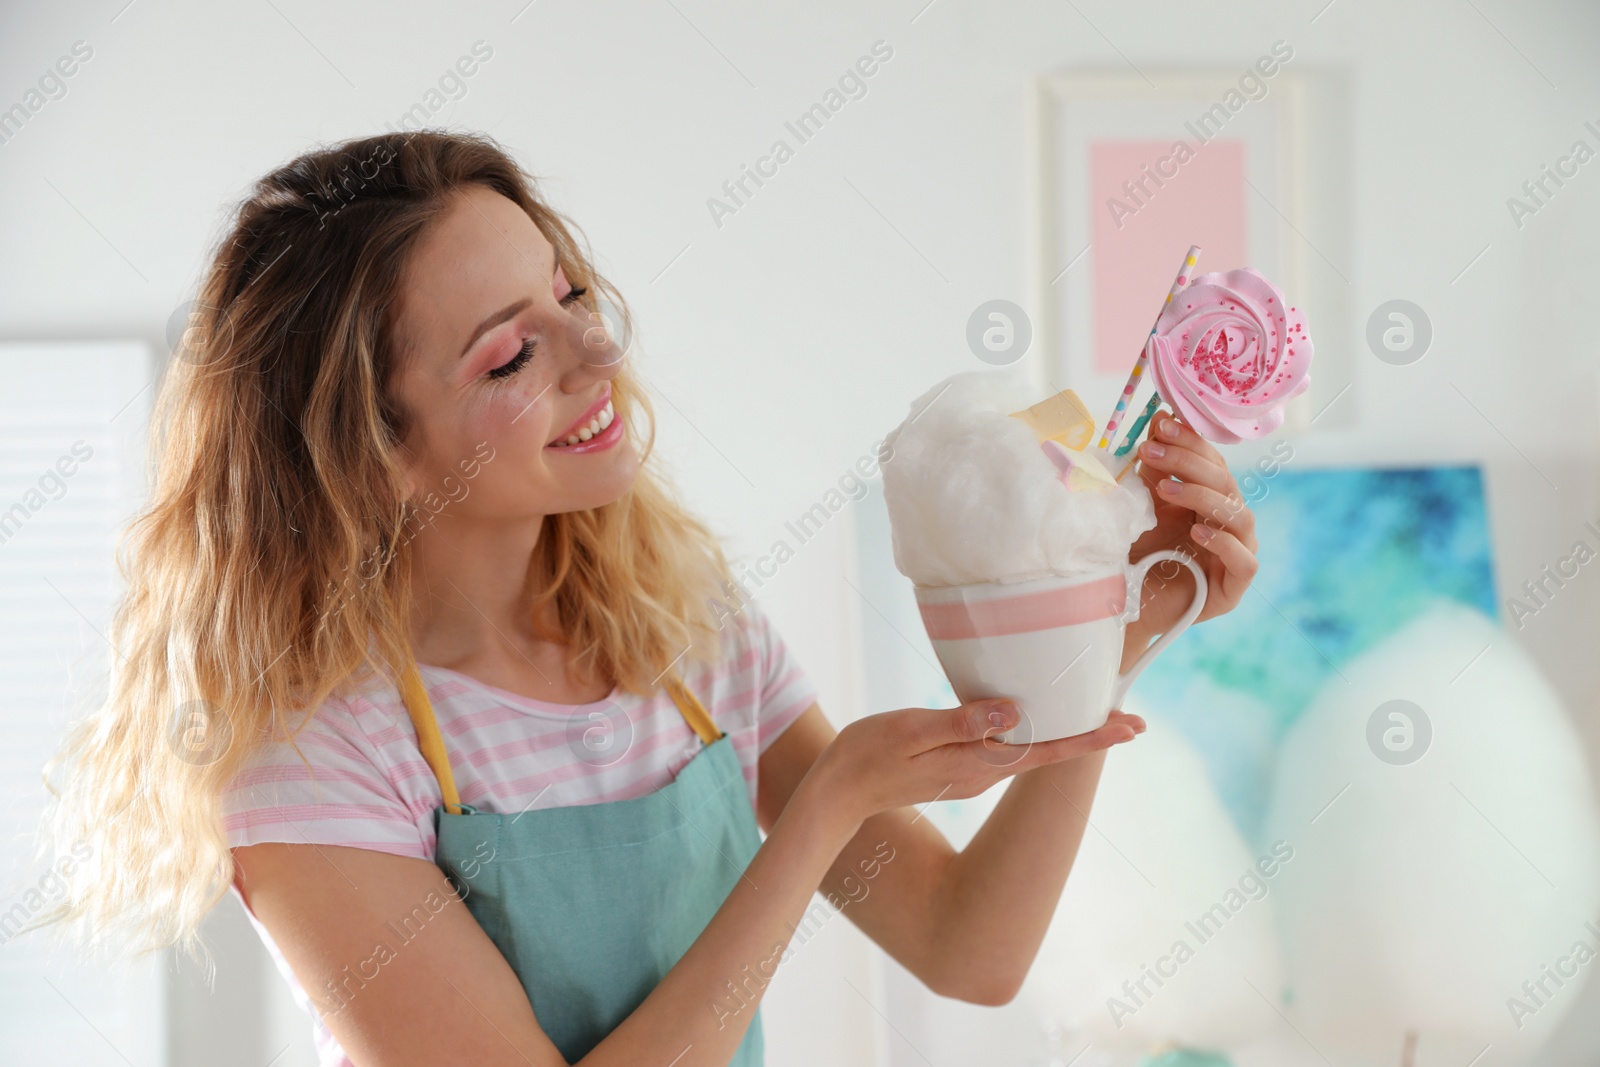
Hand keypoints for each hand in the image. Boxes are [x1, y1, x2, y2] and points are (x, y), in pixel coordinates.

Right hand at [813, 699, 1144, 821]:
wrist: (839, 792)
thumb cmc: (869, 754)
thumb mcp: (913, 729)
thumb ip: (962, 722)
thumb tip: (1013, 712)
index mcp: (979, 764)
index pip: (1049, 751)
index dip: (1093, 738)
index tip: (1132, 728)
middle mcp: (984, 773)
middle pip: (1048, 751)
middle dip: (1089, 734)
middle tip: (1132, 718)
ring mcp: (973, 773)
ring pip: (1029, 750)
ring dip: (1062, 732)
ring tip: (1094, 711)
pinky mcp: (959, 767)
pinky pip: (1006, 747)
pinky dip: (1031, 731)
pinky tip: (1034, 716)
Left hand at [1125, 409, 1259, 640]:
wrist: (1123, 607)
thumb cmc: (1135, 553)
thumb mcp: (1142, 504)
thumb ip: (1154, 466)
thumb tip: (1160, 418)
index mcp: (1210, 498)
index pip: (1211, 461)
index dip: (1189, 441)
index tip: (1160, 424)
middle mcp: (1228, 522)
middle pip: (1224, 482)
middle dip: (1188, 462)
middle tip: (1152, 452)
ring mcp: (1237, 553)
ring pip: (1238, 516)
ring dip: (1202, 497)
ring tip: (1166, 490)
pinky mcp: (1235, 587)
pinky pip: (1244, 560)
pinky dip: (1223, 543)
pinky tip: (1197, 532)